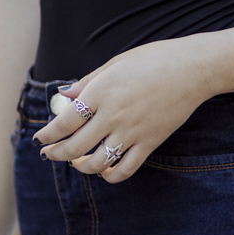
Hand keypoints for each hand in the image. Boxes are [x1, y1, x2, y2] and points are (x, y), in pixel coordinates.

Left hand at [33, 36, 211, 182]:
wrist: (192, 69)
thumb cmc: (153, 59)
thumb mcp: (115, 64)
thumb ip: (87, 83)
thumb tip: (63, 97)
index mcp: (101, 92)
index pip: (64, 123)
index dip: (48, 135)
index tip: (41, 138)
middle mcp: (113, 115)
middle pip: (75, 148)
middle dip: (56, 154)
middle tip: (50, 153)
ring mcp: (132, 132)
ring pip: (96, 163)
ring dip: (80, 166)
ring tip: (76, 162)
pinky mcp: (150, 142)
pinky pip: (125, 169)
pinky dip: (110, 175)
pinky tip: (103, 170)